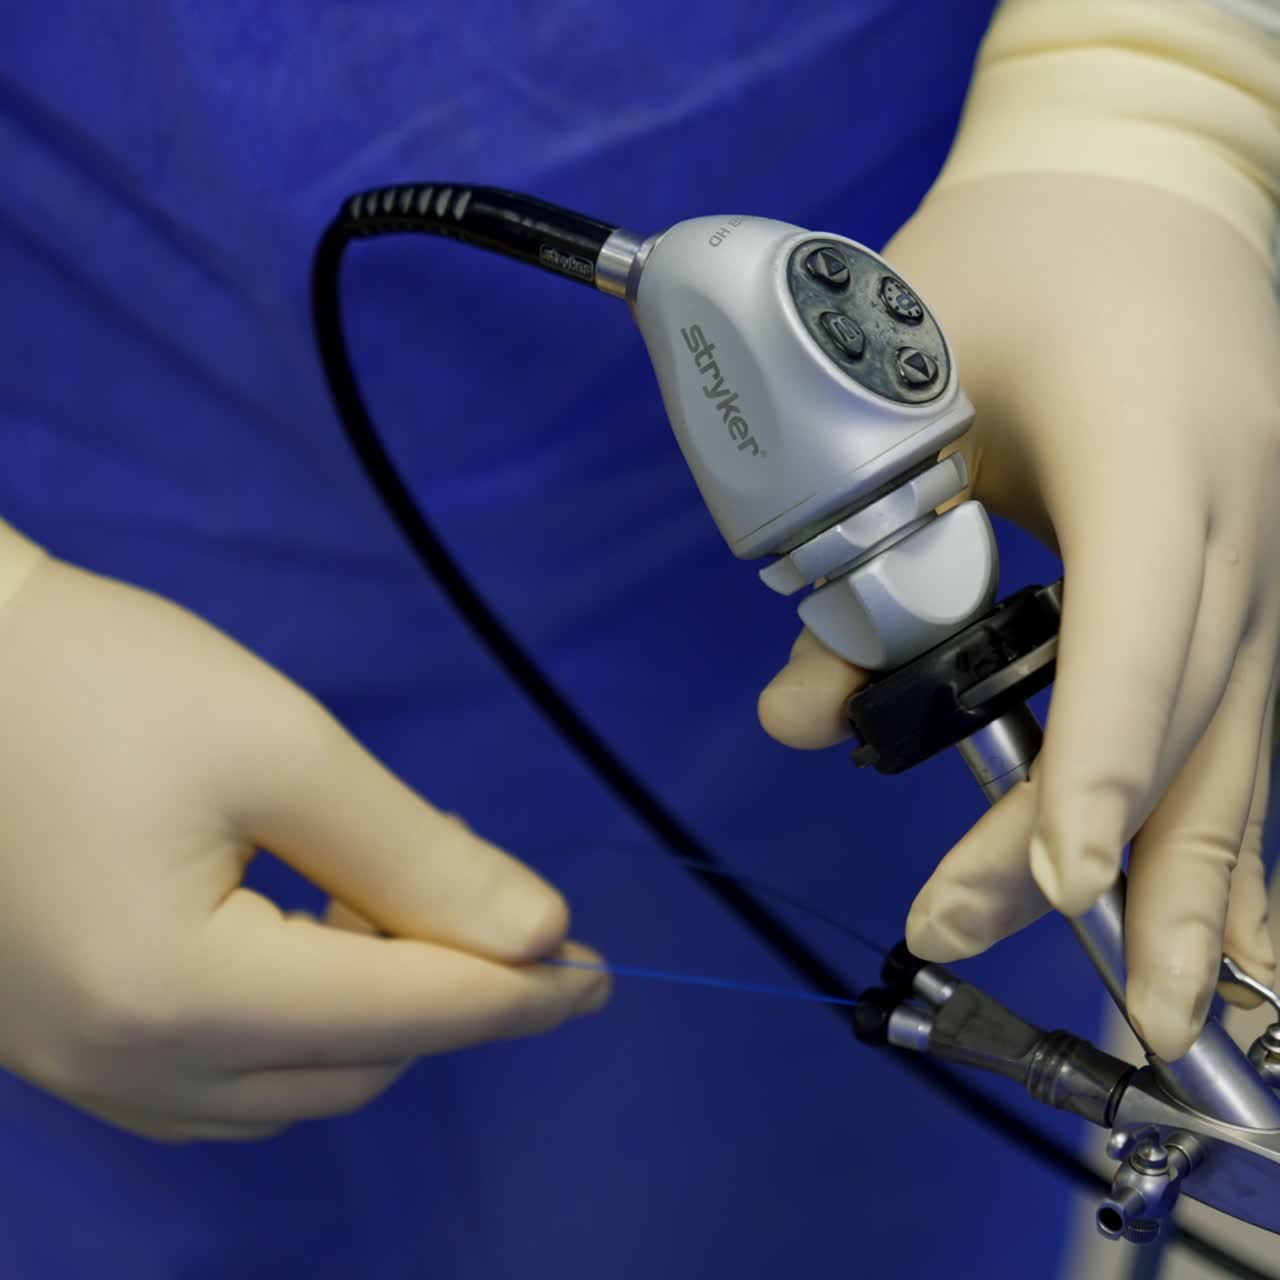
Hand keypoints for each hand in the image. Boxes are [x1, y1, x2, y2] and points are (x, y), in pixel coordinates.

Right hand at [0, 538, 607, 1140]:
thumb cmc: (112, 684)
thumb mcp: (284, 750)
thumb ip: (419, 857)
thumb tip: (540, 935)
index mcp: (173, 996)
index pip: (400, 1017)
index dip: (517, 995)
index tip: (598, 973)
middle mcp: (122, 1069)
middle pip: (353, 1067)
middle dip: (443, 990)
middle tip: (474, 892)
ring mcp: (83, 1073)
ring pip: (294, 1090)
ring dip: (372, 1009)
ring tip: (383, 896)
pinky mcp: (67, 1050)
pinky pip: (225, 1085)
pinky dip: (300, 1025)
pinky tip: (309, 936)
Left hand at [759, 174, 1279, 1059]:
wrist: (1138, 180)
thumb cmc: (1008, 261)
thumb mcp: (900, 382)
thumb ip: (850, 552)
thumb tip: (795, 721)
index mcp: (1160, 437)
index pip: (1143, 617)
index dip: (1100, 754)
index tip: (1052, 882)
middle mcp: (1244, 504)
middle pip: (1182, 710)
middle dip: (1092, 851)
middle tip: (965, 936)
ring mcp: (1270, 541)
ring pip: (1240, 736)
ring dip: (1190, 879)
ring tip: (1149, 1005)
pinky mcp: (1257, 569)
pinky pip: (1241, 716)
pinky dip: (1211, 823)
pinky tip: (1196, 917)